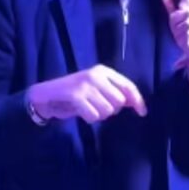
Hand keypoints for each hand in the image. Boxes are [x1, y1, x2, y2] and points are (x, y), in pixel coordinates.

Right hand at [26, 64, 146, 122]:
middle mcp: (95, 75)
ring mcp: (85, 85)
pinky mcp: (76, 96)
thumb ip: (114, 92)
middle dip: (111, 109)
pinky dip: (89, 118)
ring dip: (99, 115)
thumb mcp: (96, 88)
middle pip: (119, 101)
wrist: (46, 95)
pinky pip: (94, 116)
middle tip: (97, 107)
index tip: (142, 112)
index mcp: (103, 71)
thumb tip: (134, 103)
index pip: (127, 85)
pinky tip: (81, 112)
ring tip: (88, 108)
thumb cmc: (74, 93)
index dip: (137, 100)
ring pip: (107, 111)